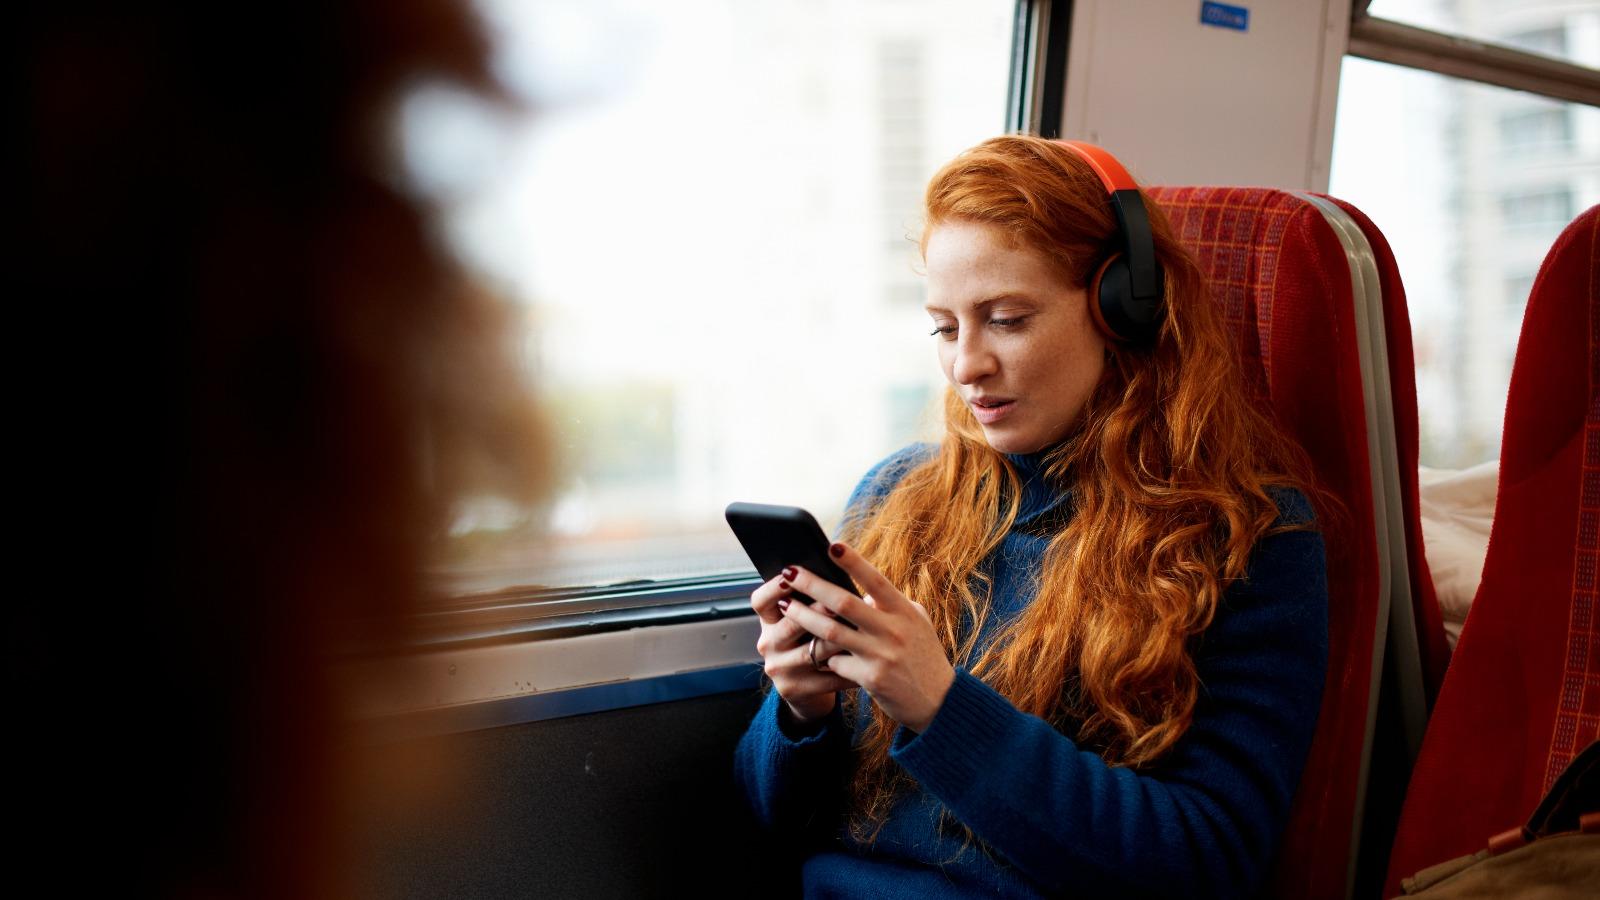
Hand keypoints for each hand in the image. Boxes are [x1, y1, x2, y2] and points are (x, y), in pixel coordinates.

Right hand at [750, 569, 854, 723]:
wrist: (810, 690)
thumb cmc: (814, 641)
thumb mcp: (805, 621)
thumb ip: (815, 601)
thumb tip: (841, 577)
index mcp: (768, 621)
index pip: (761, 601)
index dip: (773, 588)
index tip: (790, 573)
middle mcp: (768, 644)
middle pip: (790, 624)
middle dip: (817, 611)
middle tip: (840, 602)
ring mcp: (779, 668)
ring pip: (812, 651)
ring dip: (838, 640)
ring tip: (861, 631)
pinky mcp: (794, 689)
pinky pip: (826, 677)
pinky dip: (849, 668)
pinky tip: (869, 661)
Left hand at [780, 542, 956, 732]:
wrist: (939, 701)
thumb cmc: (924, 655)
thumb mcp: (917, 623)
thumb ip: (892, 605)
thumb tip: (865, 592)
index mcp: (904, 611)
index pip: (875, 580)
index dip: (853, 562)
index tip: (831, 545)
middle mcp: (893, 630)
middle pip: (843, 602)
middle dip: (812, 584)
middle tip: (789, 573)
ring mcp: (881, 655)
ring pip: (831, 631)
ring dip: (803, 616)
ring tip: (785, 605)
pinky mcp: (870, 678)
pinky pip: (836, 662)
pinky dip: (823, 655)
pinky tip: (811, 651)